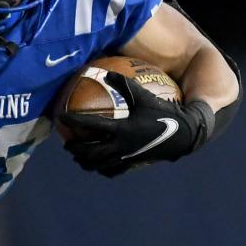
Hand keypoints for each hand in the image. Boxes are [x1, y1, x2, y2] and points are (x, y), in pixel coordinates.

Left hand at [58, 71, 211, 177]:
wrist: (183, 135)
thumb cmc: (164, 112)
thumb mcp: (144, 96)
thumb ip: (124, 84)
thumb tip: (105, 74)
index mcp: (123, 128)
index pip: (91, 126)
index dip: (74, 121)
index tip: (62, 117)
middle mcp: (122, 146)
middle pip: (90, 152)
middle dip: (75, 149)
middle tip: (67, 144)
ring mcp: (126, 157)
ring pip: (99, 165)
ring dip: (85, 162)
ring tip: (77, 157)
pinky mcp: (132, 164)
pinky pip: (112, 171)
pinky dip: (102, 169)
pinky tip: (97, 165)